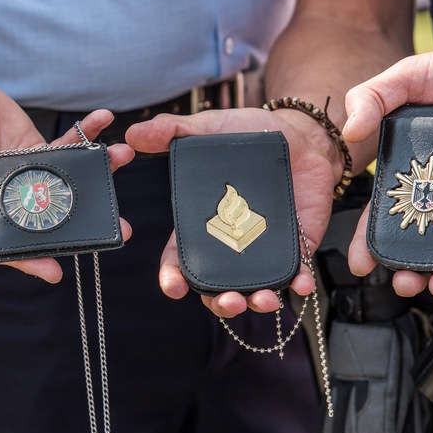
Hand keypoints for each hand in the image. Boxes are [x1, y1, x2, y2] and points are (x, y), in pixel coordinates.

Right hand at [0, 75, 132, 281]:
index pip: (3, 241)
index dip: (27, 259)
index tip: (54, 272)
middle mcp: (6, 198)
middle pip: (47, 218)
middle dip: (83, 223)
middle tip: (119, 228)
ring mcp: (26, 175)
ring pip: (66, 182)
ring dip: (96, 172)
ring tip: (122, 155)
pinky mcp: (37, 150)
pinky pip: (66, 147)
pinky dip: (86, 134)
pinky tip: (103, 121)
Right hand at [124, 107, 341, 317]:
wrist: (300, 132)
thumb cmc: (247, 133)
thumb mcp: (207, 129)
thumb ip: (172, 131)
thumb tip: (132, 133)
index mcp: (202, 224)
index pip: (180, 259)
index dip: (174, 277)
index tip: (174, 287)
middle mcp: (230, 243)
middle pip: (217, 287)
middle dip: (219, 303)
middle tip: (228, 301)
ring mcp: (263, 248)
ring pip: (254, 288)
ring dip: (257, 303)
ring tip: (263, 300)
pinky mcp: (296, 245)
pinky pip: (296, 272)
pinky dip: (299, 283)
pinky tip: (300, 285)